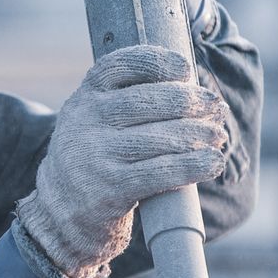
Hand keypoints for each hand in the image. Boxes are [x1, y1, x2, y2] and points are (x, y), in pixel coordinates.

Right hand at [15, 45, 227, 277]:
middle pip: (146, 101)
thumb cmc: (92, 161)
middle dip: (189, 101)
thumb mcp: (93, 122)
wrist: (59, 215)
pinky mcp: (110, 189)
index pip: (120, 65)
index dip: (156, 62)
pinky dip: (193, 166)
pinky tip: (213, 163)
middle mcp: (86, 121)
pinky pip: (161, 172)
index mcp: (84, 97)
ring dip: (197, 135)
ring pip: (159, 138)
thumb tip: (192, 90)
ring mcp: (96, 155)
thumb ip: (125, 102)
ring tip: (219, 136)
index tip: (185, 68)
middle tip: (216, 107)